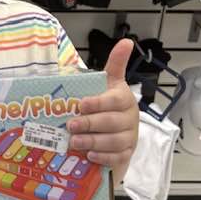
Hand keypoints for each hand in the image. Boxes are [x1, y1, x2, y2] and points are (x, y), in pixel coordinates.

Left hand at [67, 39, 138, 176]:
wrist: (117, 133)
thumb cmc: (107, 106)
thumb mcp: (109, 84)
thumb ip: (115, 65)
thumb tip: (127, 41)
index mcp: (124, 99)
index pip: (115, 100)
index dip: (98, 103)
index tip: (81, 105)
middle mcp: (130, 118)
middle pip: (112, 122)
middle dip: (89, 124)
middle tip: (70, 125)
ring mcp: (130, 137)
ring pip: (114, 141)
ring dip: (92, 141)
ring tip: (74, 142)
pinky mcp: (127, 154)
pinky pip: (117, 158)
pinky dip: (103, 157)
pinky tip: (89, 155)